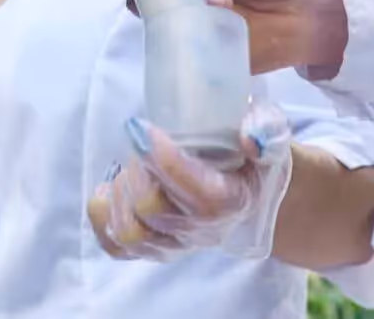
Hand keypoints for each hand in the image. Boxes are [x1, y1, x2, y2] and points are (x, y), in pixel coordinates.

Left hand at [87, 103, 292, 260]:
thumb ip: (265, 128)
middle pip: (153, 209)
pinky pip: (115, 246)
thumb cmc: (252, 153)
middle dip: (137, 168)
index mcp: (233, 201)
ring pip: (130, 230)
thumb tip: (250, 138)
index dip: (165, 162)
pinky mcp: (150, 246)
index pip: (200, 195)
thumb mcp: (271, 131)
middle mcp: (204, 231)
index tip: (143, 127)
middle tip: (140, 139)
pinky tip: (108, 187)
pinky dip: (103, 216)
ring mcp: (175, 243)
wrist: (248, 186)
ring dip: (120, 190)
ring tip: (130, 164)